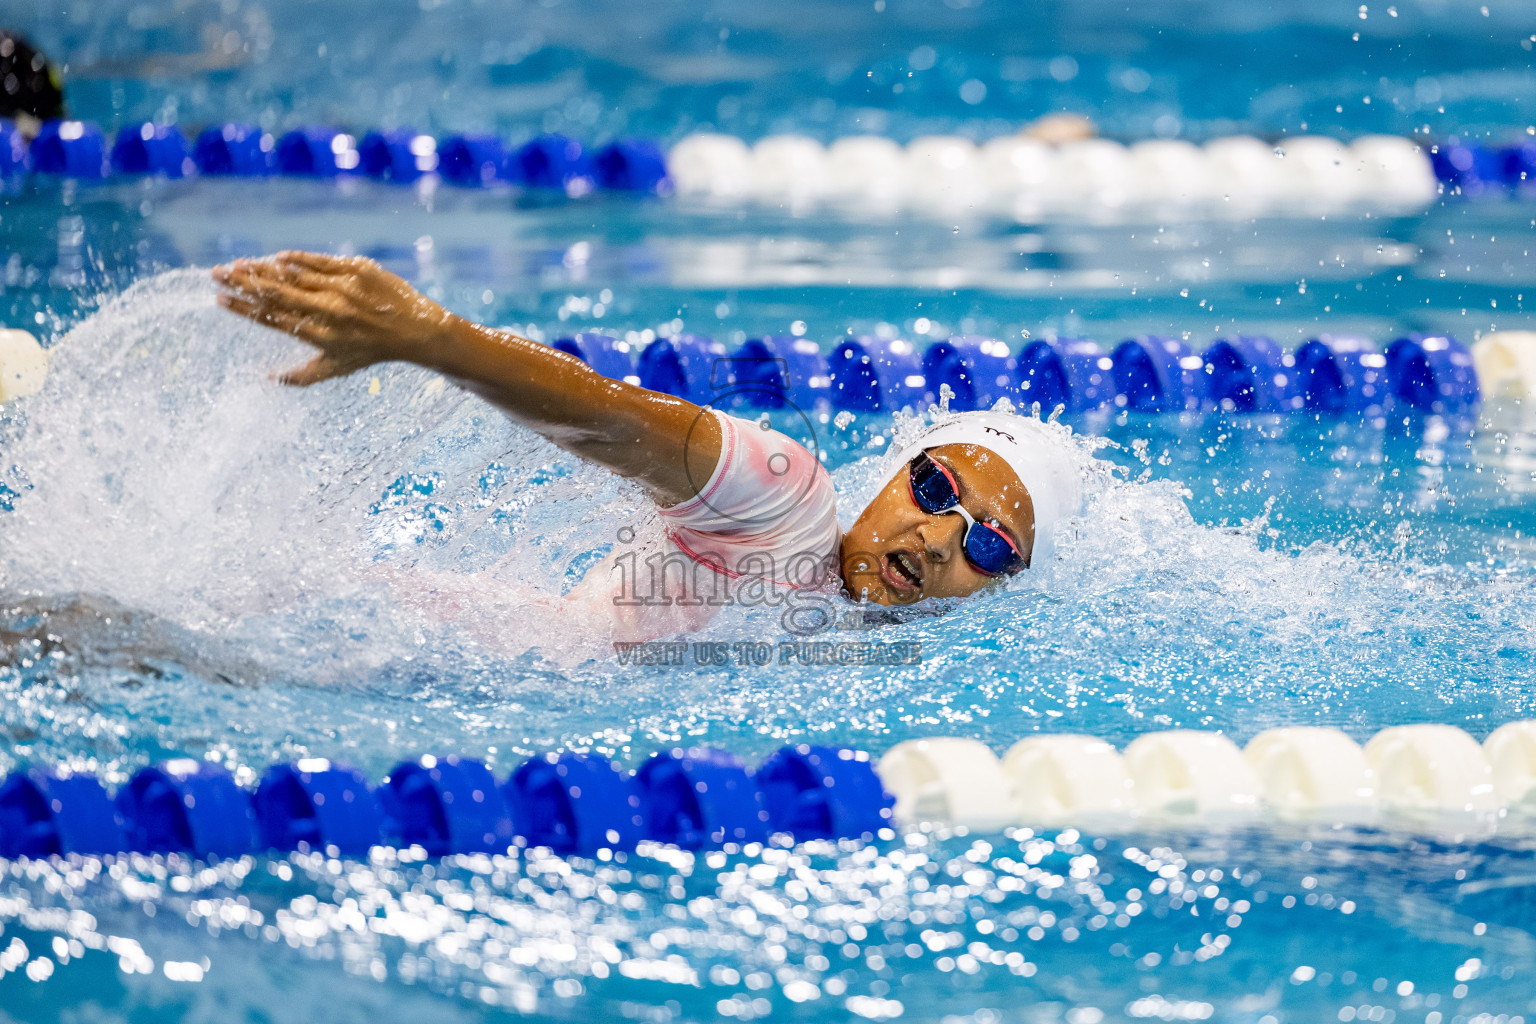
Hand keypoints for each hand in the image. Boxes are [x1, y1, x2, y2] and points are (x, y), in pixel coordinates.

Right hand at [212, 250, 460, 385]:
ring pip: (294, 274)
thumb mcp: (337, 368)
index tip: (218, 299)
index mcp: (320, 335)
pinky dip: (297, 259)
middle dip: (242, 283)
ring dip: (263, 268)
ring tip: (238, 264)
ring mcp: (343, 288)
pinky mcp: (357, 270)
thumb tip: (267, 381)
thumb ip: (301, 376)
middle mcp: (330, 312)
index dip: (243, 309)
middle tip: (215, 274)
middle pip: (276, 294)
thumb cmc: (371, 352)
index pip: (273, 319)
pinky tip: (277, 258)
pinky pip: (320, 261)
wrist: (416, 330)